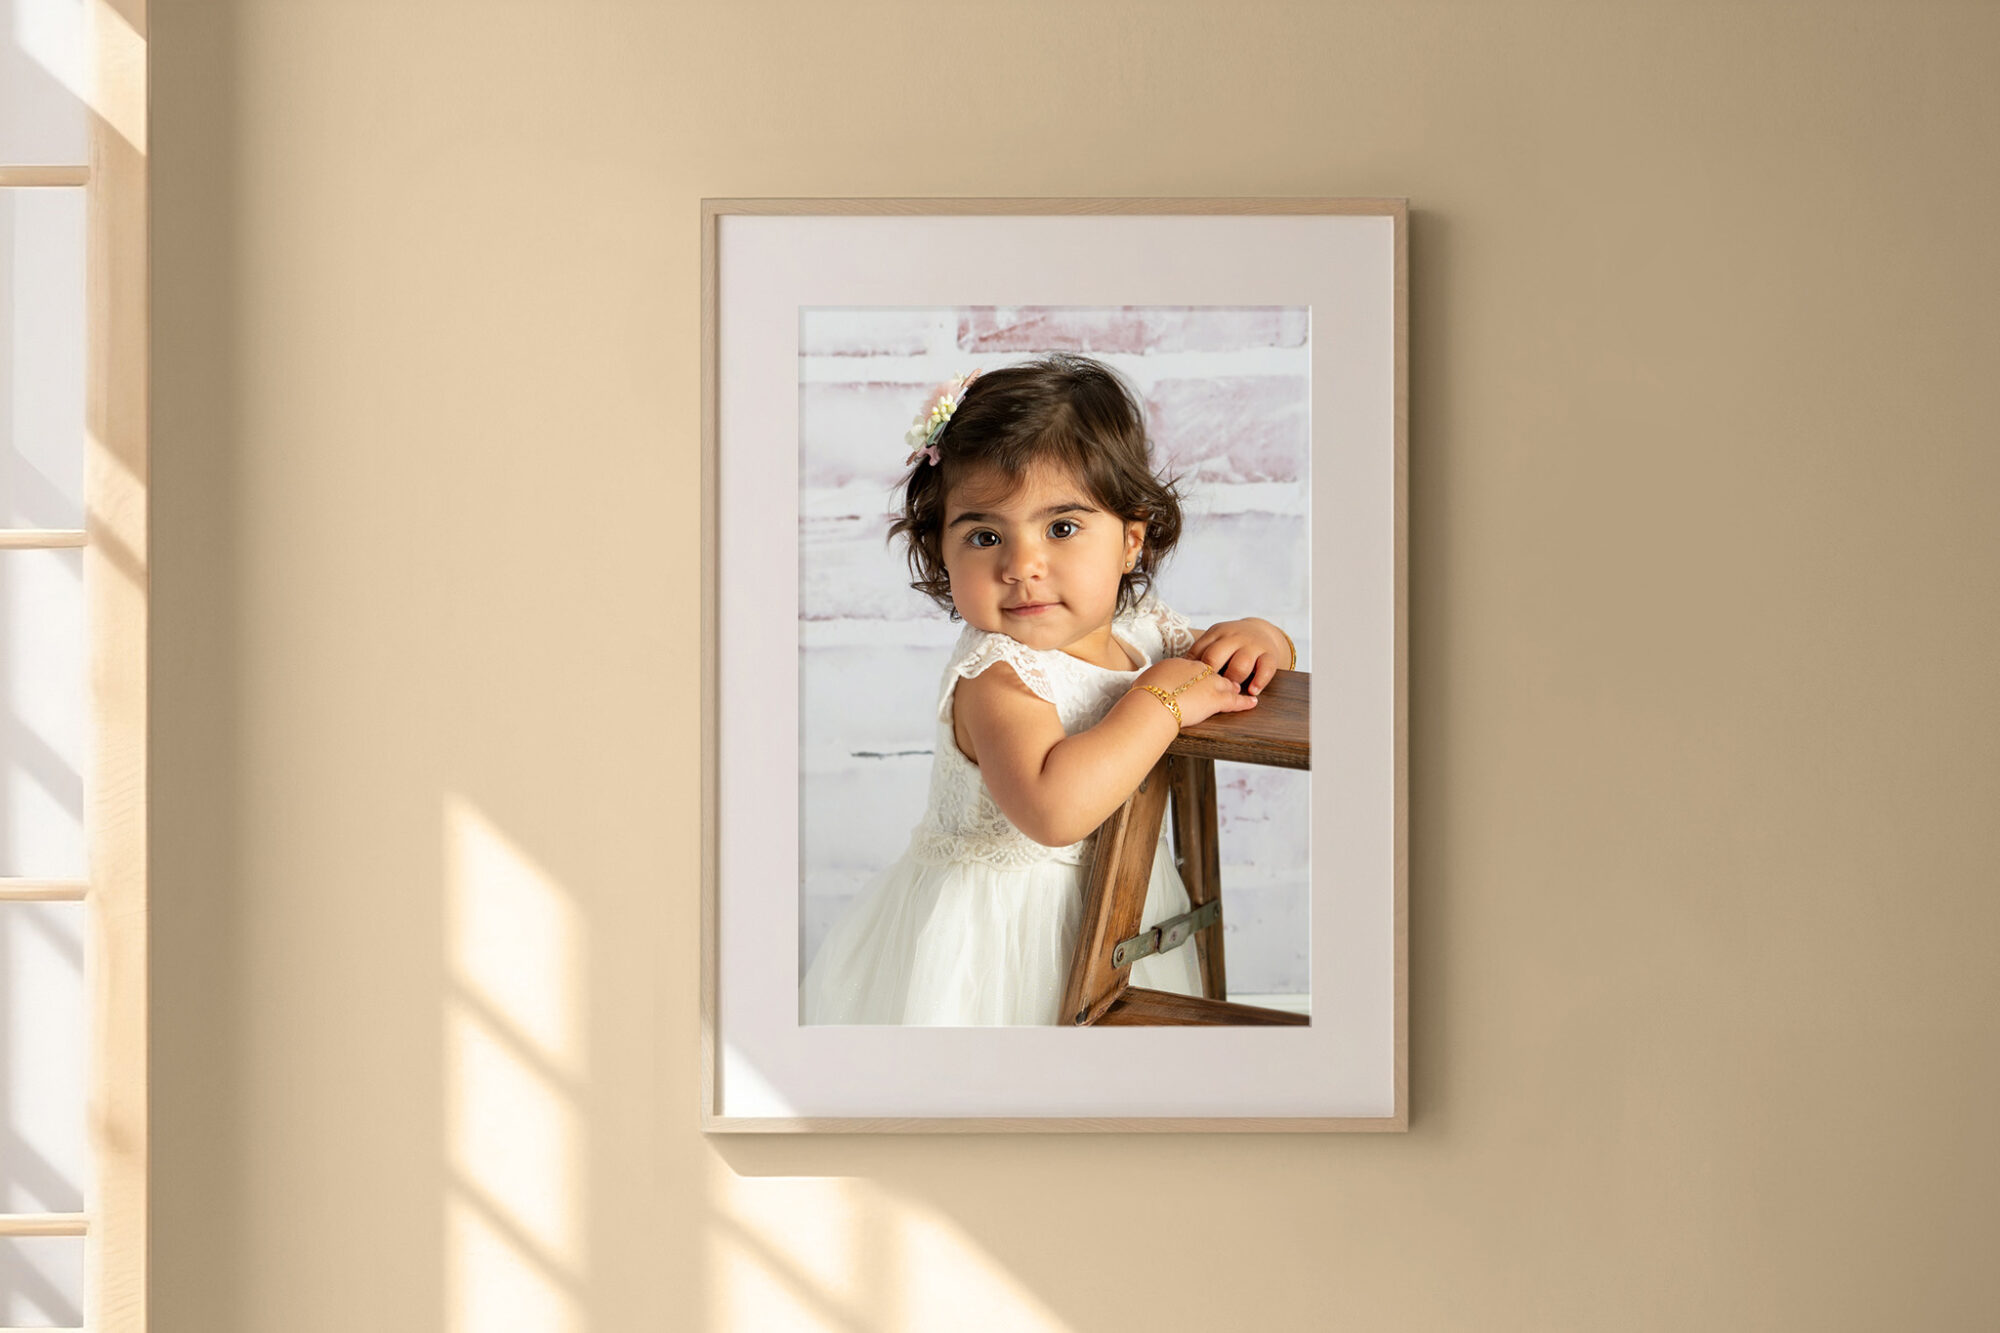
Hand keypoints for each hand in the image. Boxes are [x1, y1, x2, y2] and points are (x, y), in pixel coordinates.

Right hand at [1130, 658, 1259, 729]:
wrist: (1153, 702)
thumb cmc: (1145, 694)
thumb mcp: (1147, 681)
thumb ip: (1155, 682)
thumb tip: (1148, 687)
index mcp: (1182, 664)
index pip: (1196, 667)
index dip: (1198, 674)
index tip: (1199, 678)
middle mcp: (1198, 670)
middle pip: (1213, 672)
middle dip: (1219, 677)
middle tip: (1225, 681)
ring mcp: (1210, 684)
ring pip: (1226, 684)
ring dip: (1233, 687)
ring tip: (1239, 689)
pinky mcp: (1216, 700)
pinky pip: (1235, 701)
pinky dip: (1245, 702)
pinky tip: (1252, 702)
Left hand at [1186, 618, 1290, 695]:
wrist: (1260, 630)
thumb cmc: (1229, 642)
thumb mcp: (1213, 641)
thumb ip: (1198, 653)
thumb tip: (1174, 671)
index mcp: (1216, 633)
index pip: (1200, 650)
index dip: (1193, 669)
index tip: (1186, 683)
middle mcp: (1234, 637)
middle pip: (1217, 656)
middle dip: (1210, 675)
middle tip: (1206, 690)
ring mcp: (1252, 645)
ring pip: (1241, 664)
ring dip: (1234, 680)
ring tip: (1231, 692)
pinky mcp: (1270, 654)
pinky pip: (1266, 669)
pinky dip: (1259, 681)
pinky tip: (1253, 692)